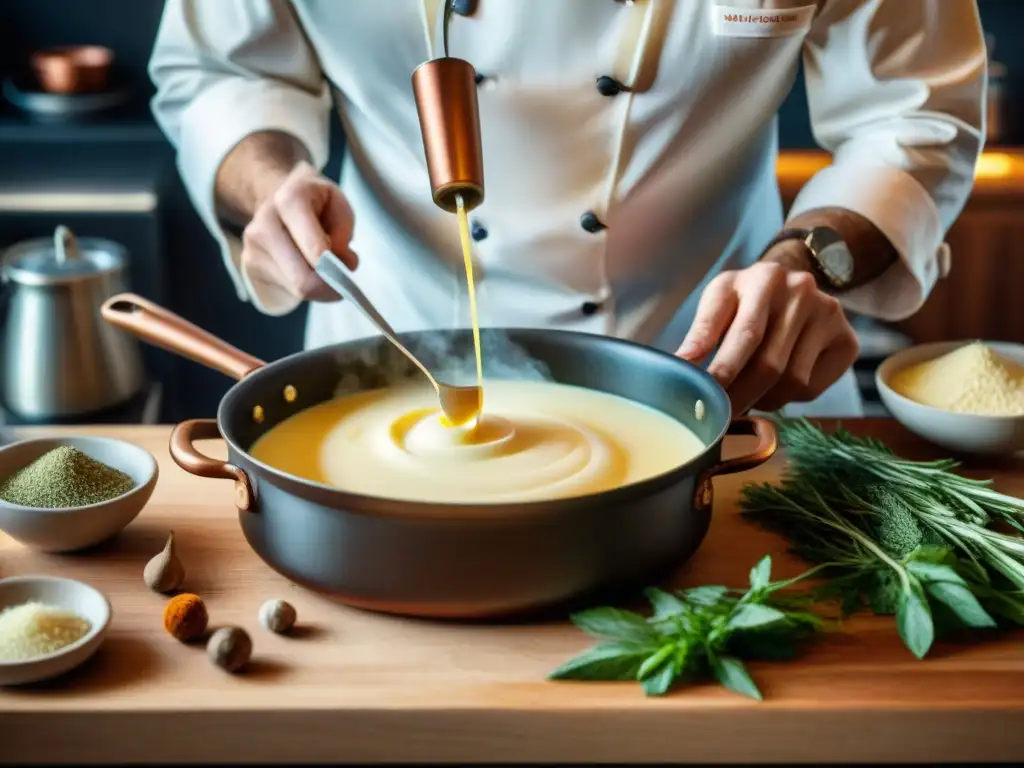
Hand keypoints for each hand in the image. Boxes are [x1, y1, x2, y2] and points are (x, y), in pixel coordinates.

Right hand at [240, 161, 357, 301]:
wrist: (274, 198)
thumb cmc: (314, 203)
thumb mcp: (339, 204)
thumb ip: (343, 233)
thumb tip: (341, 265)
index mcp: (290, 201)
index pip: (315, 250)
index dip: (334, 269)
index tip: (346, 270)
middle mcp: (263, 225)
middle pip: (302, 280)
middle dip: (328, 287)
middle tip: (343, 282)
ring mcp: (251, 249)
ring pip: (295, 290)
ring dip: (317, 287)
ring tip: (320, 267)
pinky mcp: (249, 268)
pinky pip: (285, 292)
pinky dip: (303, 288)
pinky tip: (303, 269)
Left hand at [676, 251, 859, 413]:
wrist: (792, 283)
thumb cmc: (745, 297)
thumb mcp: (719, 301)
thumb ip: (700, 332)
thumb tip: (677, 366)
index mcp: (764, 278)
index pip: (745, 334)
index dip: (724, 370)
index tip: (703, 396)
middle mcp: (802, 291)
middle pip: (770, 364)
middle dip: (739, 396)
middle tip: (717, 416)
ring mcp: (830, 315)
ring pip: (792, 381)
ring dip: (762, 399)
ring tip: (745, 394)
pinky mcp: (847, 341)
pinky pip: (812, 388)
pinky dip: (786, 397)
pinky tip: (774, 386)